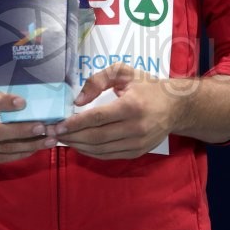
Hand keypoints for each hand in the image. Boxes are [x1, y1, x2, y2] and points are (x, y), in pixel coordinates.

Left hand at [45, 64, 178, 158]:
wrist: (175, 106)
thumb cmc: (147, 85)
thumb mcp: (123, 72)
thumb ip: (98, 80)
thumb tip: (78, 100)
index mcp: (131, 106)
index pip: (97, 118)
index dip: (75, 123)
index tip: (58, 124)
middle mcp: (135, 128)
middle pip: (96, 137)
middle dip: (72, 137)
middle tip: (53, 133)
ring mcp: (137, 143)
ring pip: (101, 150)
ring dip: (79, 146)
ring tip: (62, 139)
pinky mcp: (137, 153)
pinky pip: (109, 156)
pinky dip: (91, 153)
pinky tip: (79, 145)